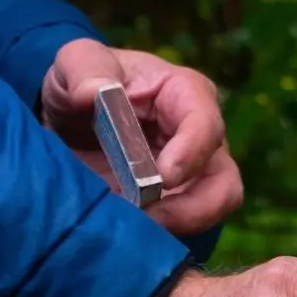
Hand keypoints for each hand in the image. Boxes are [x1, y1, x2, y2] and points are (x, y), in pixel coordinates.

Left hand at [40, 38, 242, 236]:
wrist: (72, 117)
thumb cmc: (84, 81)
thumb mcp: (75, 61)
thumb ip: (84, 68)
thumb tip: (96, 92)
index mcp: (186, 95)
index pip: (206, 124)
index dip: (191, 153)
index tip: (163, 177)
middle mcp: (202, 139)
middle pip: (224, 182)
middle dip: (193, 207)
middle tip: (150, 217)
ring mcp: (194, 176)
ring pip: (211, 211)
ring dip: (178, 225)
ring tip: (137, 229)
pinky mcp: (177, 204)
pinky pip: (182, 227)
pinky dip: (159, 235)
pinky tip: (127, 231)